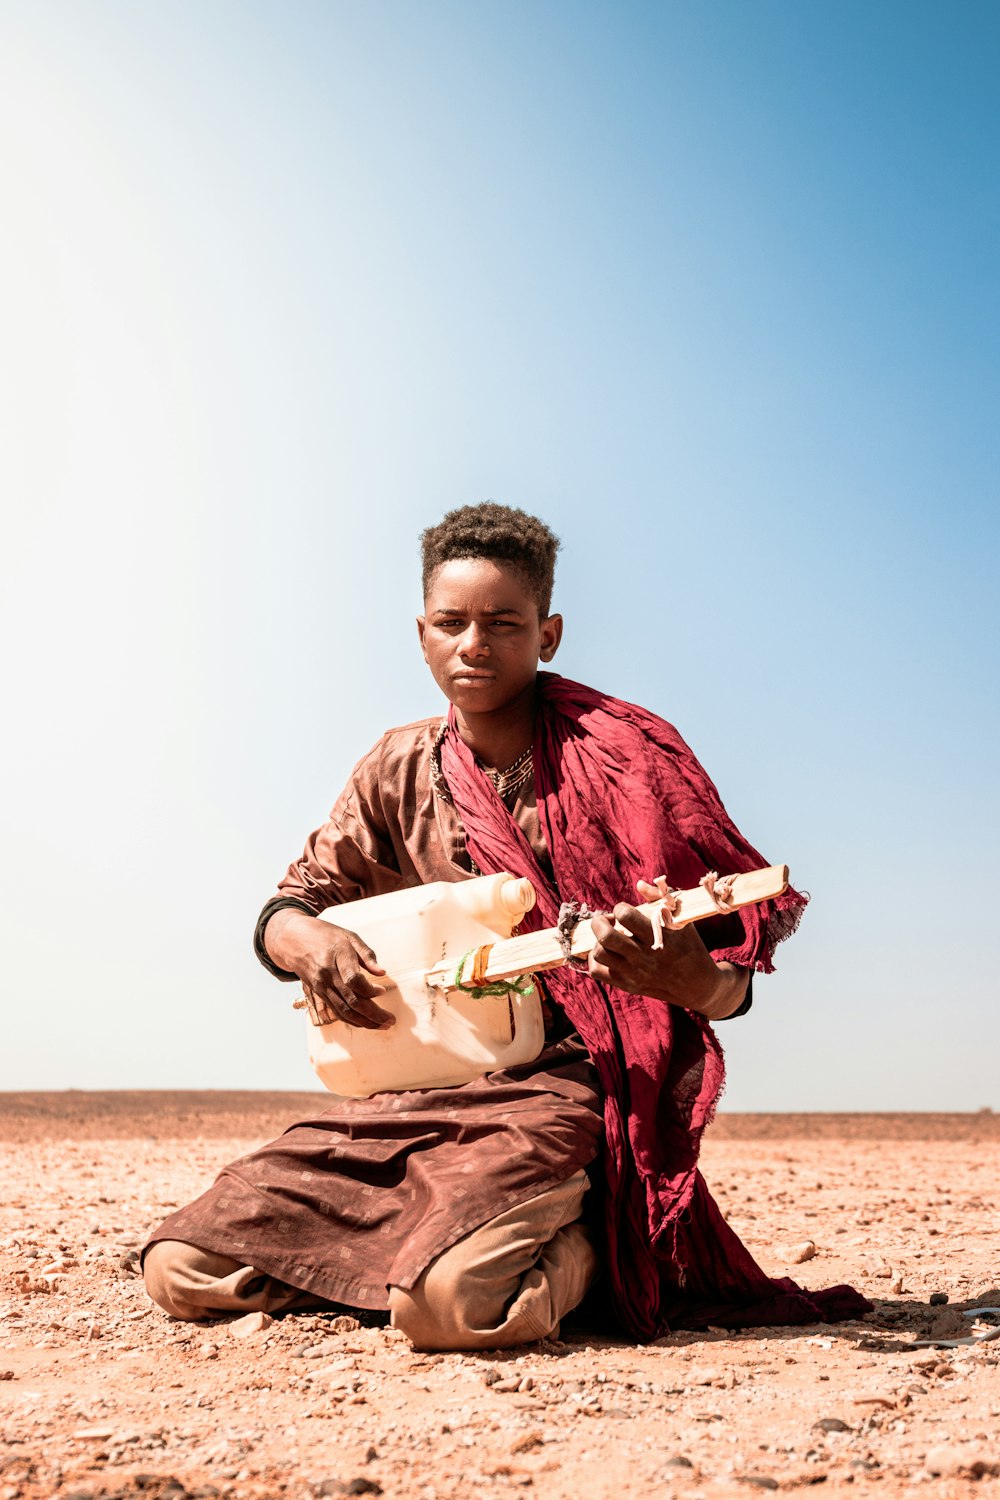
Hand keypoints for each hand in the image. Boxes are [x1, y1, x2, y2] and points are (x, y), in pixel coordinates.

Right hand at [267, 911, 392, 1028]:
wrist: (293, 940)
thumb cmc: (326, 936)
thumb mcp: (349, 936)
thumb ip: (367, 954)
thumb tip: (382, 972)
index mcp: (337, 956)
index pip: (353, 979)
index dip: (370, 989)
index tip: (383, 991)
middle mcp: (327, 974)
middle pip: (351, 1000)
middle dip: (373, 1014)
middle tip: (390, 1020)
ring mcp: (321, 986)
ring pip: (344, 1010)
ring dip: (365, 1022)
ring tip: (382, 1026)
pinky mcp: (319, 993)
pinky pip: (336, 1011)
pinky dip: (351, 1020)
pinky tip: (365, 1022)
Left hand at [587, 884, 747, 1019]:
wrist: (698, 985)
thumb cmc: (689, 946)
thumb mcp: (681, 920)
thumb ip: (660, 898)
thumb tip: (639, 884)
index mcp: (658, 937)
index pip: (625, 916)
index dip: (620, 908)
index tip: (624, 910)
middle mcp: (644, 957)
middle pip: (606, 936)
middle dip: (599, 922)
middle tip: (607, 920)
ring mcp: (634, 973)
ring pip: (599, 954)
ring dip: (598, 941)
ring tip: (609, 937)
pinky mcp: (628, 985)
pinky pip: (597, 972)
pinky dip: (596, 960)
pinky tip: (608, 952)